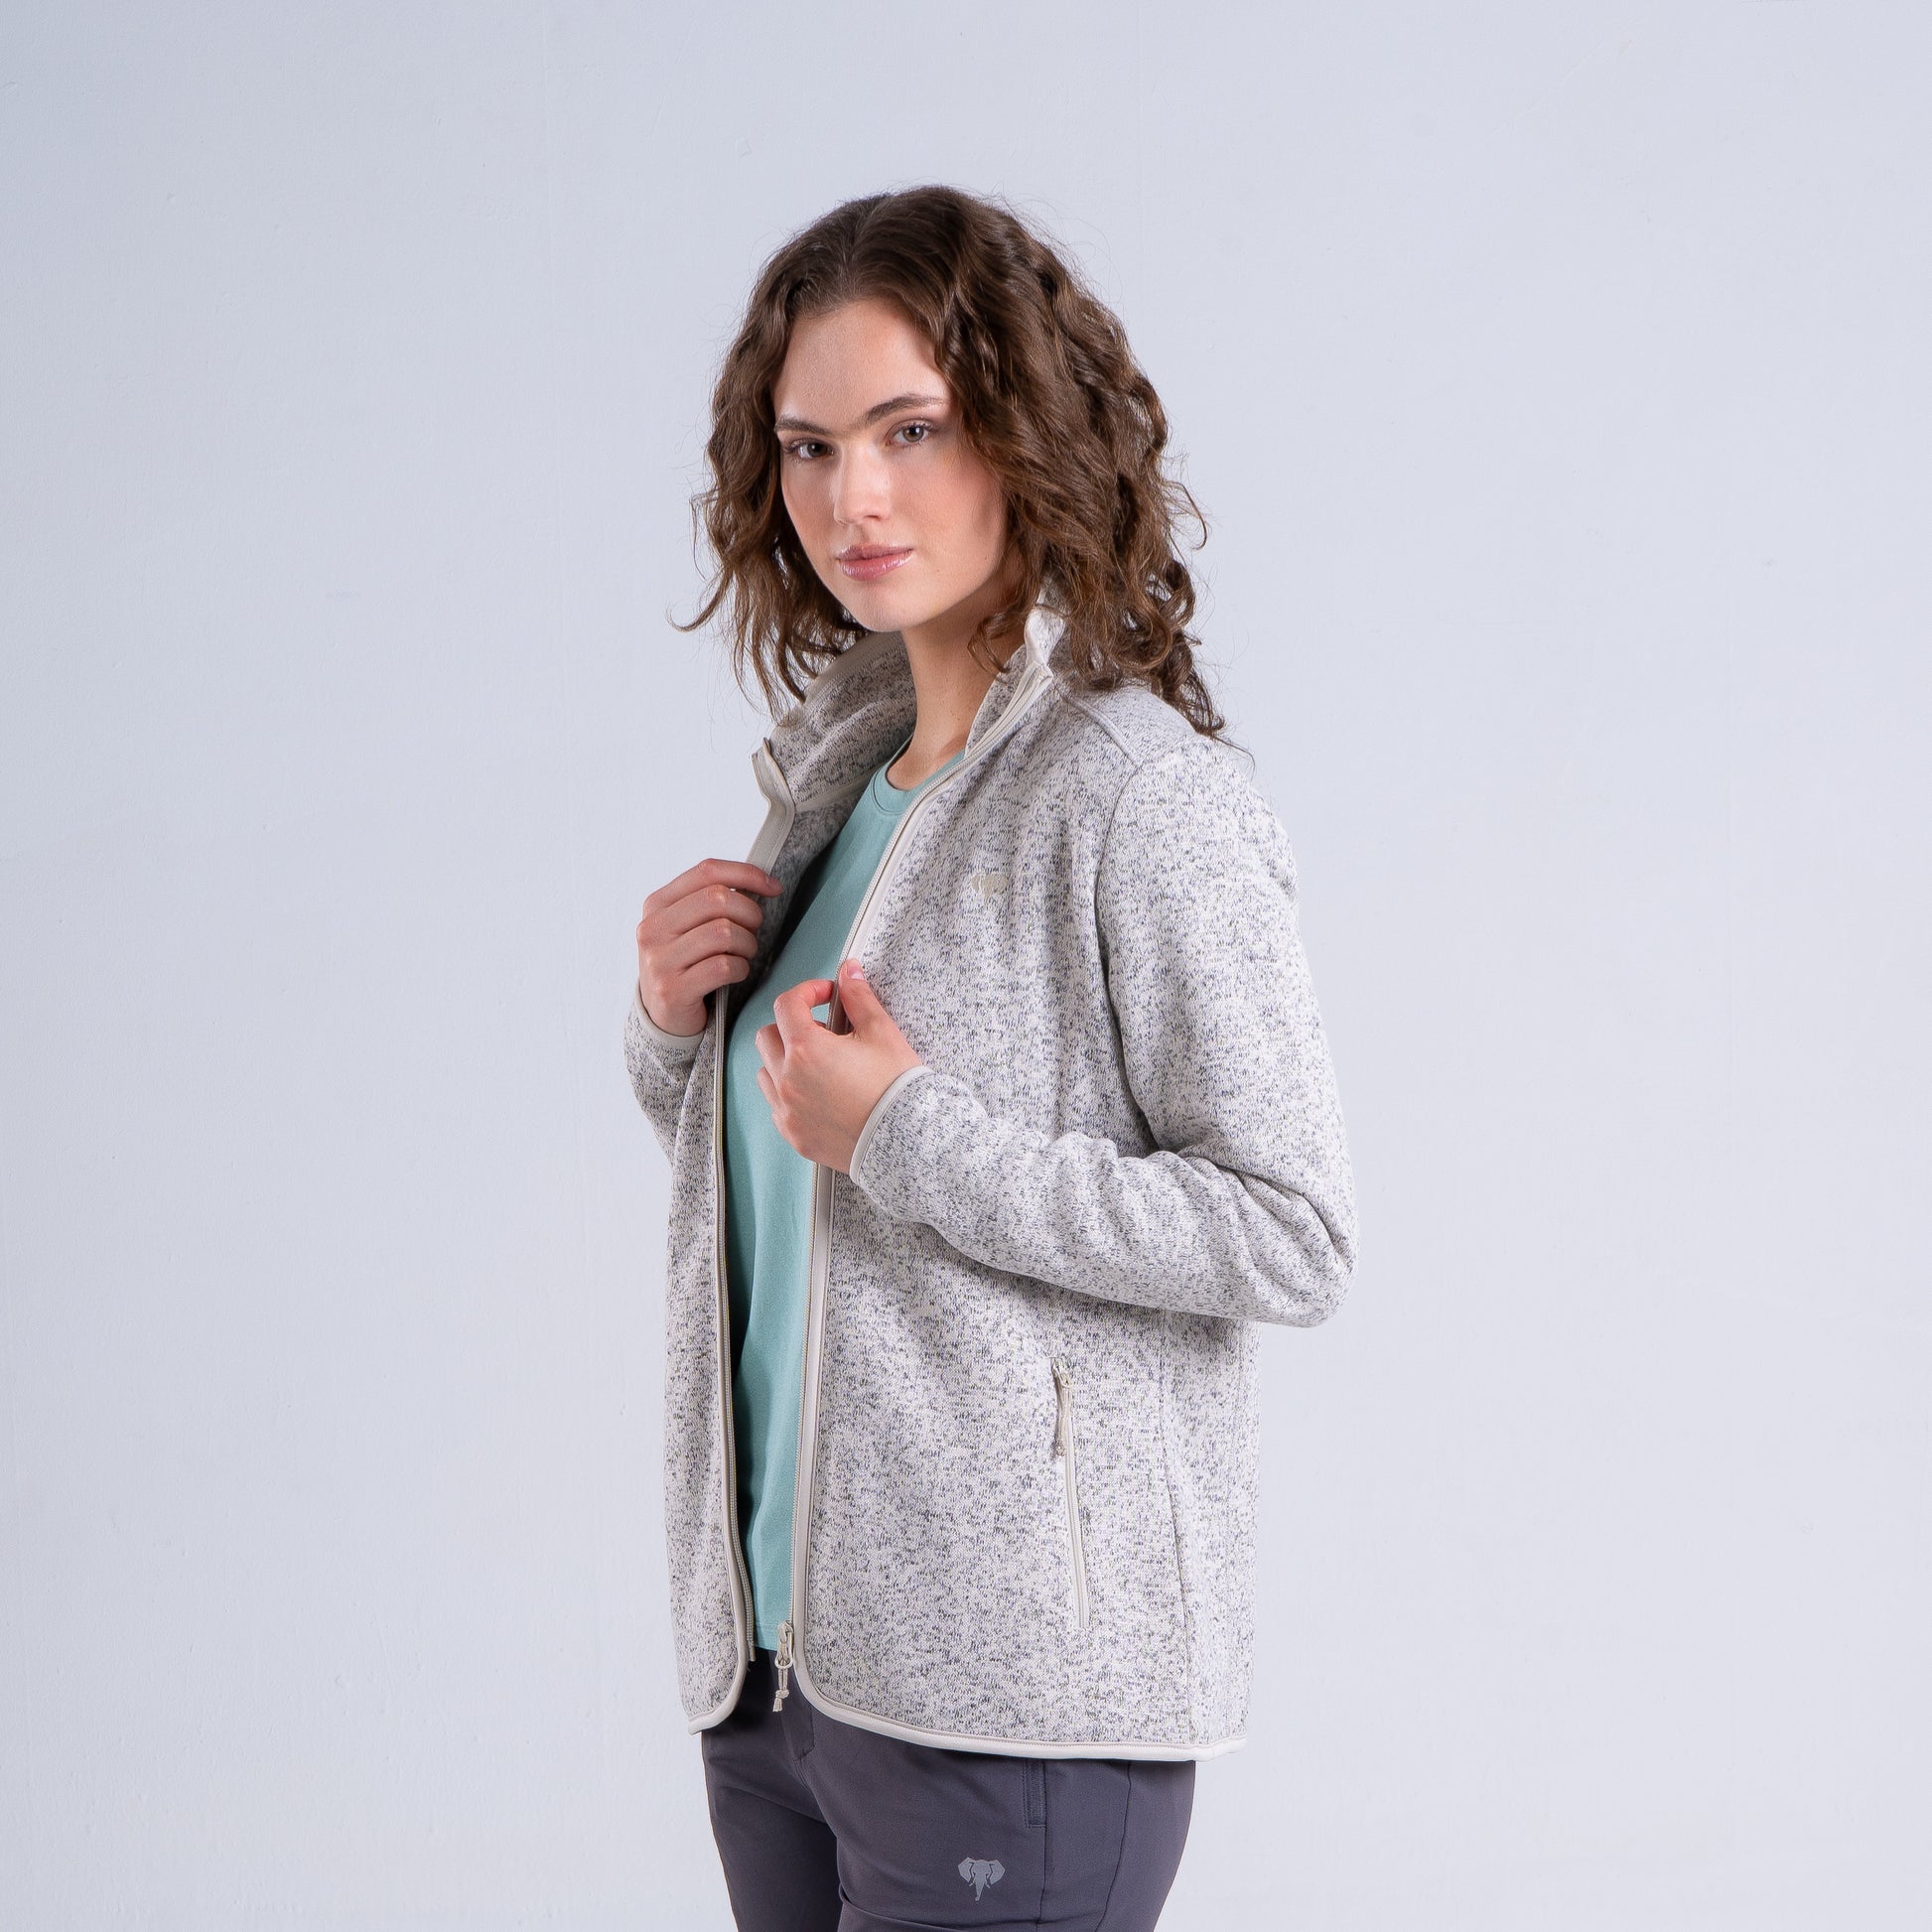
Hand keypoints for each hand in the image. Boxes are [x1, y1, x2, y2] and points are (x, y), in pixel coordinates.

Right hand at [636, 859, 783, 1036]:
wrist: (662, 1015)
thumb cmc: (686, 962)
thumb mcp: (686, 926)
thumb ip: (711, 901)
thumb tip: (763, 882)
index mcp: (657, 904)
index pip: (707, 871)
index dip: (746, 874)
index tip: (774, 888)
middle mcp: (652, 928)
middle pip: (718, 899)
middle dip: (749, 913)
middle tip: (754, 930)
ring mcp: (659, 960)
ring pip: (723, 932)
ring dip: (747, 944)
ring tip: (745, 952)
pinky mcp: (673, 990)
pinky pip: (723, 967)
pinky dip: (741, 968)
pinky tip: (738, 972)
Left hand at [755, 958, 922, 1172]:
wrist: (909, 1138)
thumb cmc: (896, 1087)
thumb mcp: (882, 1032)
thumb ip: (859, 997)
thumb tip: (848, 970)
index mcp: (806, 1049)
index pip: (787, 1004)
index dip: (807, 992)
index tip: (827, 995)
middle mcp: (788, 1079)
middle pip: (767, 1036)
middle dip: (790, 1026)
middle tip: (824, 1032)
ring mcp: (787, 1110)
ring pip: (766, 1071)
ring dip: (784, 1061)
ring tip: (819, 1065)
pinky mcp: (793, 1134)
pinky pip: (776, 1105)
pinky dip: (789, 1093)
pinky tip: (819, 1093)